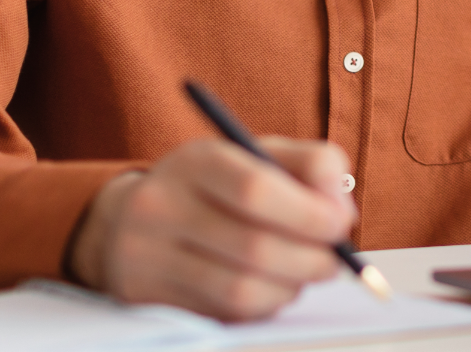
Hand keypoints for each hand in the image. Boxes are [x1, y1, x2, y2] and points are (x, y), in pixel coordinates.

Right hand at [69, 137, 354, 319]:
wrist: (129, 219)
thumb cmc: (215, 186)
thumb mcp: (258, 155)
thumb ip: (311, 166)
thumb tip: (340, 210)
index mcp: (195, 161)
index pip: (255, 190)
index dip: (309, 214)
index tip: (341, 225)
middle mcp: (161, 207)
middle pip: (253, 248)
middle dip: (311, 259)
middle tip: (335, 260)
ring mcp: (147, 257)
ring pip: (240, 290)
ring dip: (290, 287)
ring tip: (305, 274)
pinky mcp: (147, 298)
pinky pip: (222, 314)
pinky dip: (263, 305)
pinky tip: (272, 288)